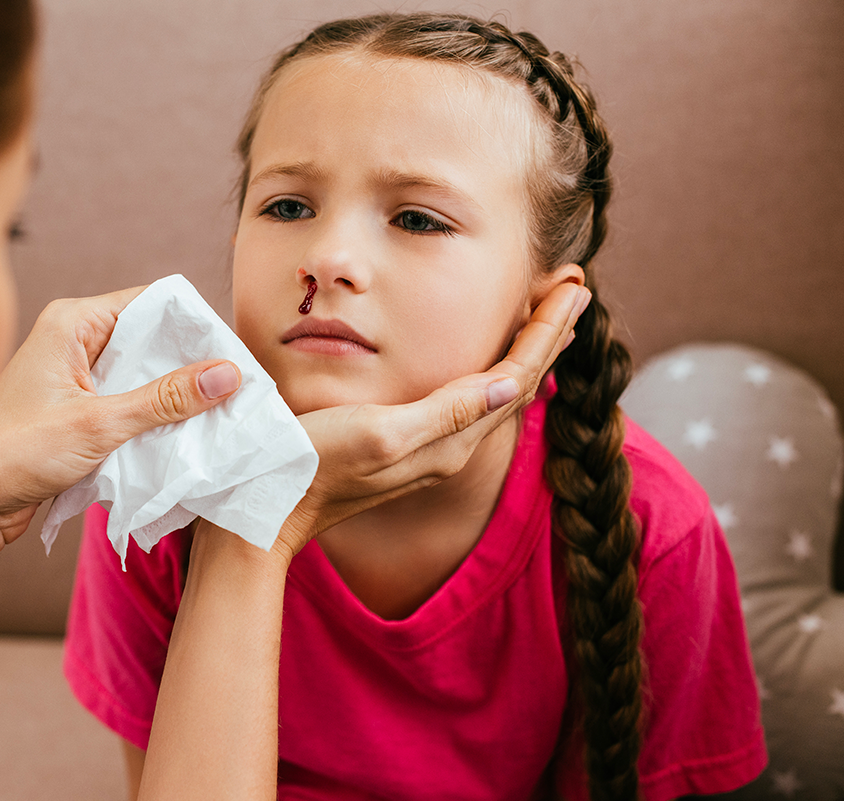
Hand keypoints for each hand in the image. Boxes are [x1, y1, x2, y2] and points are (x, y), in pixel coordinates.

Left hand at [0, 286, 240, 547]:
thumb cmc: (14, 453)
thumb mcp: (99, 424)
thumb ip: (164, 399)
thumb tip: (226, 374)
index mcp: (72, 322)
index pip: (151, 303)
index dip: (193, 326)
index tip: (232, 353)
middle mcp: (75, 341)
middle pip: (151, 340)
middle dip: (191, 366)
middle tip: (235, 389)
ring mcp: (76, 377)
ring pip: (143, 375)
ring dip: (174, 397)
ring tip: (219, 414)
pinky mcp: (79, 411)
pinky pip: (129, 404)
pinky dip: (154, 418)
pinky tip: (184, 436)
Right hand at [273, 282, 589, 561]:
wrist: (270, 504)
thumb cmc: (315, 461)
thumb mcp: (381, 433)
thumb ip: (446, 412)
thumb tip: (510, 380)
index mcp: (451, 440)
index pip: (517, 375)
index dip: (547, 329)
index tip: (573, 283)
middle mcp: (451, 447)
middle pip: (517, 381)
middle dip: (548, 333)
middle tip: (573, 287)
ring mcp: (431, 449)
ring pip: (496, 391)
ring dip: (525, 350)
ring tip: (546, 317)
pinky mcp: (410, 446)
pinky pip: (471, 401)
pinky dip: (492, 368)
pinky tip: (491, 362)